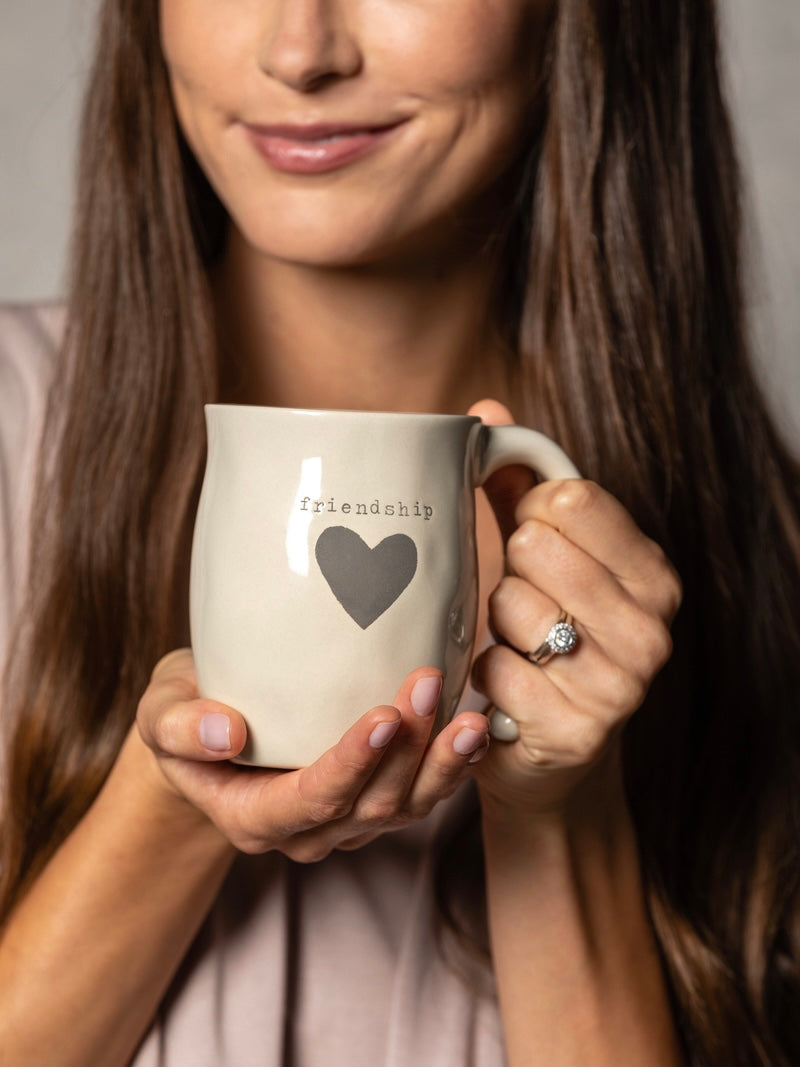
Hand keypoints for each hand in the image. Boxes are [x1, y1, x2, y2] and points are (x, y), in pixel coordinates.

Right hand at [134, 650, 489, 860]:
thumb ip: (177, 727)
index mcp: (253, 817)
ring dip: (443, 764)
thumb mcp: (159, 714)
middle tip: (427, 684)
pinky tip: (479, 728)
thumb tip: (224, 733)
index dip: (350, 766)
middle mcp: (308, 831)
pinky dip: (453, 765)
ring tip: (473, 719)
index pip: (310, 801)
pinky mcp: (377, 800)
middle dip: (406, 750)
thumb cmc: (186, 714)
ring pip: (408, 808)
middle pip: (371, 805)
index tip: (381, 716)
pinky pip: (424, 793)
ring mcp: (348, 820)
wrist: (213, 725)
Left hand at [468, 401, 681, 817]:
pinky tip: (505, 686)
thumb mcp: (544, 559)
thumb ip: (520, 485)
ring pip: (510, 603)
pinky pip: (493, 665)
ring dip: (494, 622)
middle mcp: (651, 627)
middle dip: (510, 569)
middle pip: (536, 545)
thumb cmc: (544, 638)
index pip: (572, 498)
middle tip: (521, 601)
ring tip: (515, 644)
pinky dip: (483, 672)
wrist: (548, 753)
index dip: (529, 512)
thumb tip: (488, 410)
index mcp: (653, 573)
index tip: (529, 538)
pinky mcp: (575, 729)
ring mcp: (619, 684)